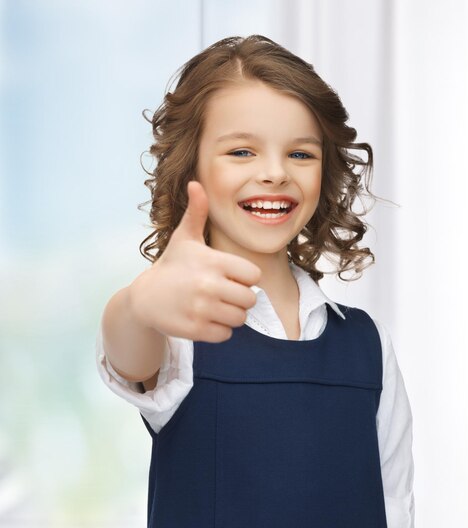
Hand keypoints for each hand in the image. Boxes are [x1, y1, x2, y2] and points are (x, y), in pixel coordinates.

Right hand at [128, 181, 261, 341]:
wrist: (143, 298)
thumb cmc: (171, 266)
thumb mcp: (184, 238)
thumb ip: (197, 213)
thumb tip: (196, 183)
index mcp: (213, 262)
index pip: (254, 276)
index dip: (245, 278)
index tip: (230, 277)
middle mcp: (209, 285)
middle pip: (250, 300)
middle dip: (240, 299)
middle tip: (224, 295)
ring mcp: (202, 309)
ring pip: (240, 319)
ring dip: (231, 315)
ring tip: (216, 307)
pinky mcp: (195, 330)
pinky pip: (225, 335)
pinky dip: (220, 330)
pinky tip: (206, 320)